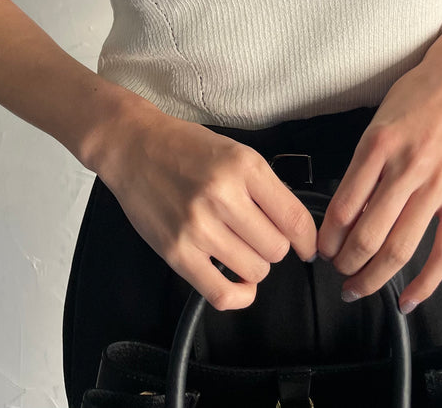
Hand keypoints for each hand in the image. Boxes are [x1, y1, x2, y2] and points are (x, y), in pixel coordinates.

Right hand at [90, 95, 318, 310]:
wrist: (133, 147)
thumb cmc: (184, 147)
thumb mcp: (235, 151)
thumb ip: (265, 187)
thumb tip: (294, 227)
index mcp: (244, 166)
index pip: (295, 218)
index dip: (308, 239)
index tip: (308, 246)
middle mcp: (223, 196)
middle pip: (277, 249)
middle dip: (275, 246)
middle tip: (259, 236)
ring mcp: (198, 227)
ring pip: (255, 271)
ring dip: (254, 265)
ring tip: (240, 248)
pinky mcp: (176, 252)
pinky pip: (221, 293)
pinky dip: (239, 295)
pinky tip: (239, 282)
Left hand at [316, 43, 441, 312]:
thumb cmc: (417, 95)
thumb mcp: (376, 123)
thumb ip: (363, 167)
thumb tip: (348, 213)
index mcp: (378, 145)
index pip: (343, 206)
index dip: (327, 237)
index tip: (321, 248)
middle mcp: (407, 167)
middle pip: (368, 235)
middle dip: (346, 264)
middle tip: (337, 272)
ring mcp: (437, 185)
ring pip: (401, 248)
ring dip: (375, 277)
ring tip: (359, 287)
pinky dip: (426, 282)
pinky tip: (409, 298)